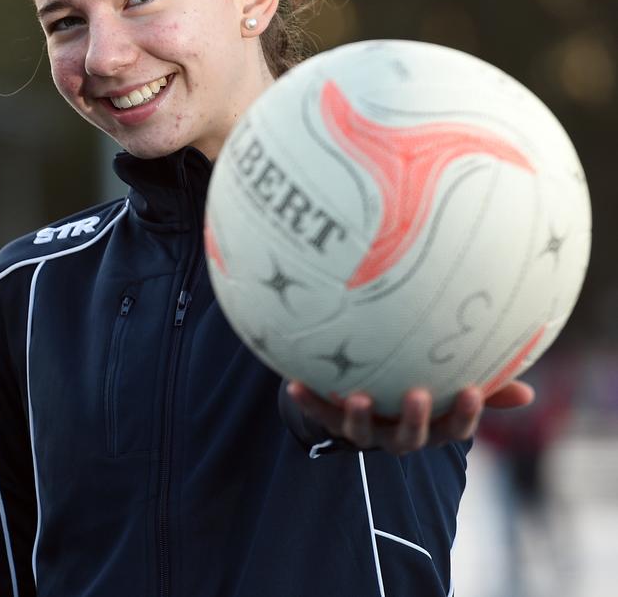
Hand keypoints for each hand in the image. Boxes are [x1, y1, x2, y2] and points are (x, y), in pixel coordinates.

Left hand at [286, 379, 534, 454]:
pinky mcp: (333, 421)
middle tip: (416, 395)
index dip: (464, 413)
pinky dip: (307, 401)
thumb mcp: (448, 384)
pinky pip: (320, 414)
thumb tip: (528, 392)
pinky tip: (294, 383)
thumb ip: (484, 386)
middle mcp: (398, 435)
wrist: (359, 393)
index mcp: (430, 425)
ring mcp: (365, 430)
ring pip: (362, 434)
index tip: (472, 387)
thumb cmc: (415, 383)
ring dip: (358, 417)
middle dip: (414, 420)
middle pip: (409, 439)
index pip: (454, 429)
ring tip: (356, 396)